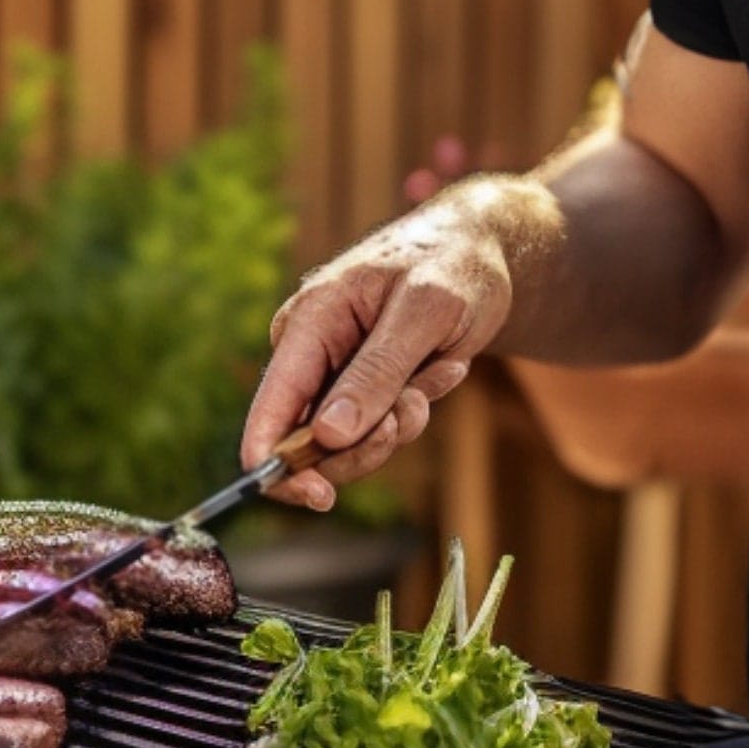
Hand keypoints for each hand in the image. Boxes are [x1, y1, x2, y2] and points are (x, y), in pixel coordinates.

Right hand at [239, 199, 514, 506]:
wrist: (481, 248)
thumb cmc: (450, 264)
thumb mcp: (423, 312)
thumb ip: (376, 372)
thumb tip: (327, 436)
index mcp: (307, 324)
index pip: (268, 411)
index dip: (278, 466)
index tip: (321, 499)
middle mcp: (309, 353)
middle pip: (310, 444)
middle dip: (367, 442)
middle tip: (411, 409)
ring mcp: (334, 373)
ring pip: (349, 444)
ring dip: (401, 422)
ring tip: (441, 368)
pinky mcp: (362, 386)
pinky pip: (379, 428)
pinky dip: (415, 408)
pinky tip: (445, 366)